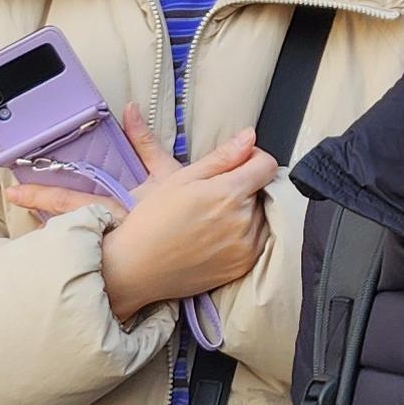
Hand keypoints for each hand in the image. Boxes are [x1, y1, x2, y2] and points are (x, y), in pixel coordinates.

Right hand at [102, 114, 276, 320]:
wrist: (136, 268)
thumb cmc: (153, 220)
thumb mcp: (182, 178)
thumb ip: (222, 157)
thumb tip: (250, 137)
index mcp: (229, 193)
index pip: (267, 165)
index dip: (253, 159)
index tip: (235, 165)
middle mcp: (244, 221)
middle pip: (263, 191)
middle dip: (246, 187)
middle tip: (214, 196)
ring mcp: (245, 247)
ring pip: (262, 216)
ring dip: (247, 212)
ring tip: (213, 218)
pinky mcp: (243, 266)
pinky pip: (258, 241)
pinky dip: (245, 235)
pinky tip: (217, 237)